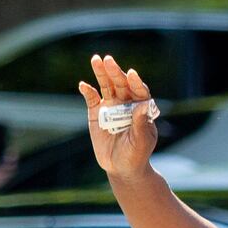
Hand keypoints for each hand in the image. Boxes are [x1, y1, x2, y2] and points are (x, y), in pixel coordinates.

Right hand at [78, 54, 157, 180]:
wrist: (121, 167)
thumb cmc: (136, 154)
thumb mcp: (141, 141)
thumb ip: (141, 123)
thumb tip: (143, 105)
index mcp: (141, 108)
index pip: (139, 91)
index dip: (136, 82)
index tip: (132, 74)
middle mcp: (126, 103)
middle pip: (121, 84)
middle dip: (115, 72)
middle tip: (108, 60)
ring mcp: (111, 106)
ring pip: (106, 85)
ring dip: (101, 73)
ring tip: (96, 60)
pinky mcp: (96, 112)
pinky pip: (92, 98)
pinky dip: (88, 91)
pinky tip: (84, 85)